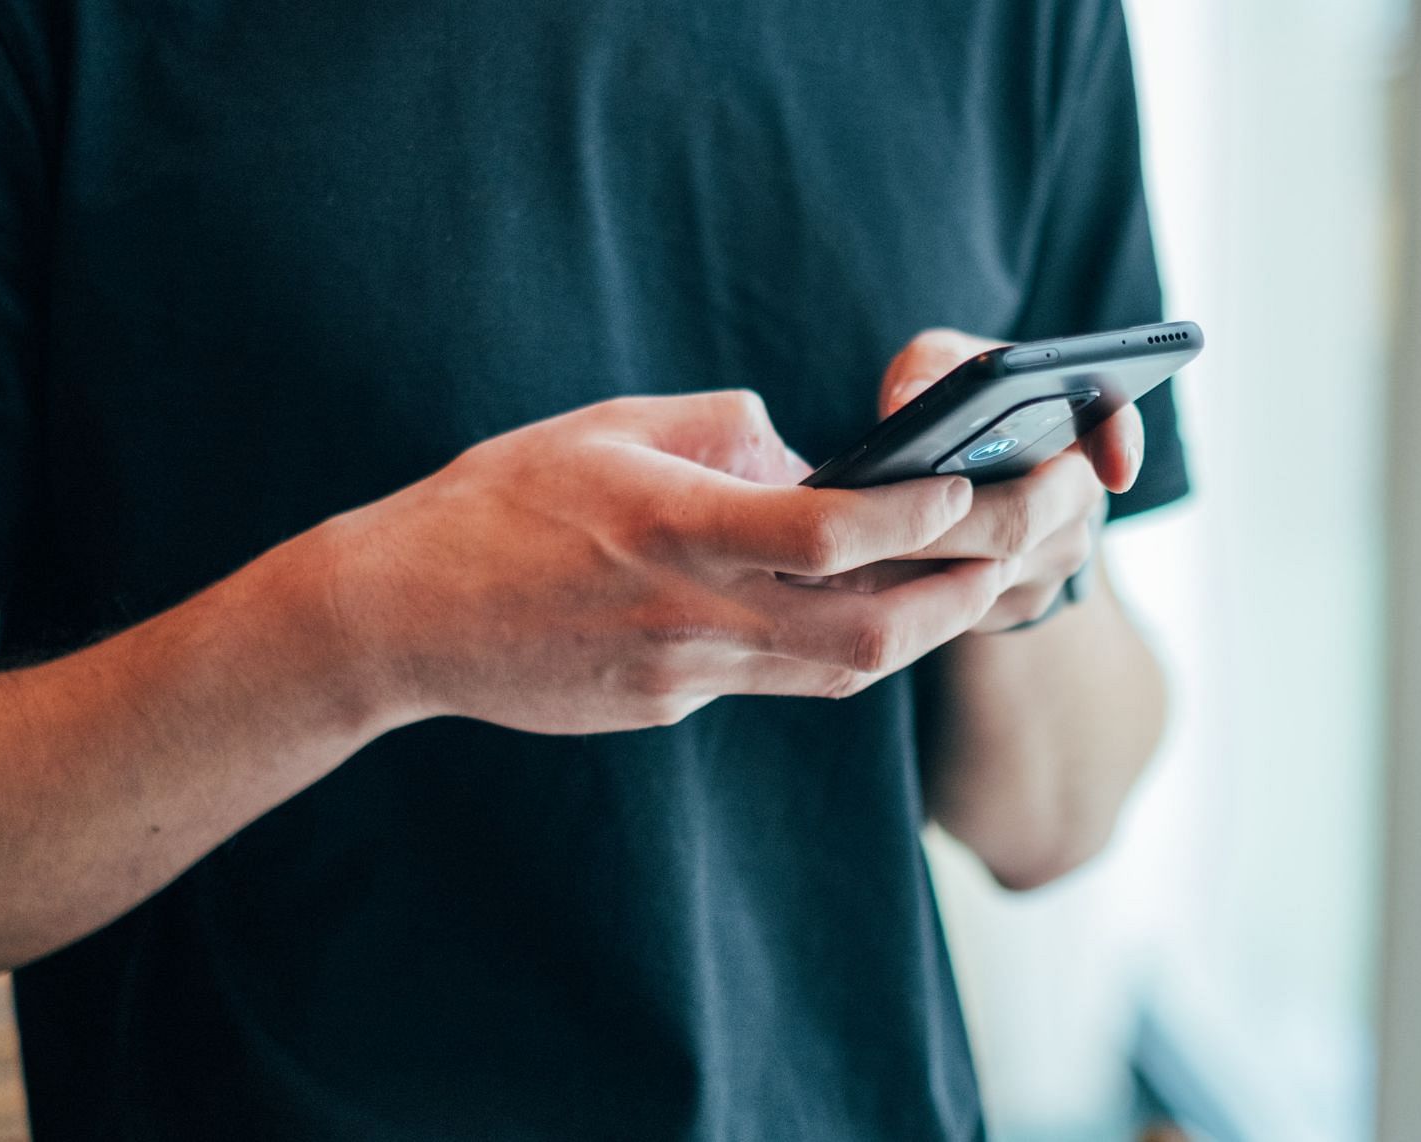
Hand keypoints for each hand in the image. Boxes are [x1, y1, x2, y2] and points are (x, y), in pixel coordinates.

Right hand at [312, 391, 1014, 733]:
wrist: (400, 618)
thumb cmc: (494, 503)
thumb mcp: (605, 427)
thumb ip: (719, 430)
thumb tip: (800, 451)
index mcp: (676, 530)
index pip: (833, 535)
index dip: (921, 515)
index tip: (973, 482)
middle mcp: (692, 615)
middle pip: (869, 634)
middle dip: (963, 594)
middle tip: (1020, 547)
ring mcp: (681, 677)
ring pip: (838, 675)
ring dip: (919, 631)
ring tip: (970, 582)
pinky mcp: (665, 708)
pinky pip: (774, 682)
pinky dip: (831, 647)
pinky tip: (855, 611)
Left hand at [863, 328, 1142, 632]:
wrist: (952, 477)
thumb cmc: (949, 407)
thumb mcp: (939, 366)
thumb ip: (929, 368)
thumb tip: (908, 405)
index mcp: (1074, 424)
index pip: (1114, 425)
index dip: (1121, 445)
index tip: (1115, 470)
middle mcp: (1077, 496)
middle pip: (1022, 517)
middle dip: (944, 519)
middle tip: (874, 514)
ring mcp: (1053, 560)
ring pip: (988, 571)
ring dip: (918, 560)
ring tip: (847, 545)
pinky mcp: (1017, 606)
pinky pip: (966, 606)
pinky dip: (911, 590)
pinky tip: (860, 576)